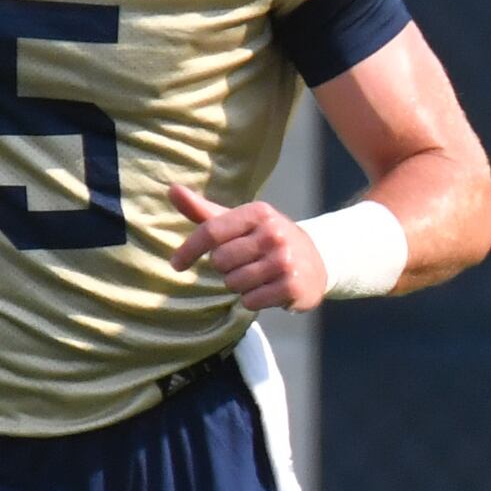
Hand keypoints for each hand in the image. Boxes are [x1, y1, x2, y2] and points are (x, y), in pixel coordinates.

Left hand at [169, 181, 326, 313]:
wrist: (318, 262)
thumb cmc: (267, 240)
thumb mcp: (240, 222)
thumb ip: (204, 210)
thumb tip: (172, 189)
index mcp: (259, 213)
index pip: (211, 232)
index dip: (189, 250)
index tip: (176, 265)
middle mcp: (274, 234)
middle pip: (220, 261)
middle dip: (225, 268)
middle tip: (244, 264)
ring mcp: (285, 261)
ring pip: (234, 283)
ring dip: (239, 285)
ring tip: (258, 277)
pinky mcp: (293, 286)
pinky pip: (250, 301)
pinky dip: (253, 300)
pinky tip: (268, 290)